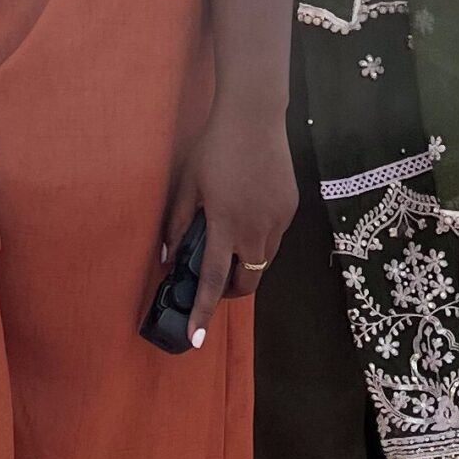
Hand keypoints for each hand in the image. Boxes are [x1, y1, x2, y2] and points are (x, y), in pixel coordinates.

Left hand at [162, 104, 296, 345]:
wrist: (254, 118)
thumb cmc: (214, 149)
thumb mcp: (187, 185)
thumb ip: (177, 224)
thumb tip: (168, 256)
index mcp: (225, 227)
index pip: (214, 282)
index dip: (203, 312)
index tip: (195, 340)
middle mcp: (255, 231)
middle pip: (247, 282)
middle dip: (230, 292)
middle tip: (213, 285)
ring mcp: (277, 221)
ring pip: (263, 261)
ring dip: (246, 264)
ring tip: (230, 245)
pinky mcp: (290, 208)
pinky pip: (274, 237)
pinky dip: (259, 239)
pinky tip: (247, 214)